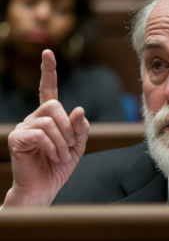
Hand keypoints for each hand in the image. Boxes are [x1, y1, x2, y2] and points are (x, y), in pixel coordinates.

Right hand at [3, 50, 89, 206]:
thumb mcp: (77, 145)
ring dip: (62, 141)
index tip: (48, 53)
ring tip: (61, 155)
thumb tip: (79, 109)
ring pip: (49, 120)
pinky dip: (52, 147)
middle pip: (54, 105)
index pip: (48, 90)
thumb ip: (80, 128)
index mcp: (49, 117)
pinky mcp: (17, 138)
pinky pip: (40, 134)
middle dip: (68, 126)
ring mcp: (24, 127)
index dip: (48, 71)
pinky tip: (53, 157)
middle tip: (70, 144)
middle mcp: (34, 118)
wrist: (44, 187)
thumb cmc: (59, 165)